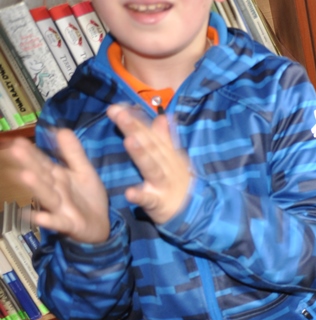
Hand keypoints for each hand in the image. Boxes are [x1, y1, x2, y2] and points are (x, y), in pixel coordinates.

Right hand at [7, 133, 109, 243]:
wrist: (102, 225)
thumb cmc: (88, 197)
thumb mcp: (83, 171)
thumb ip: (73, 153)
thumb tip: (61, 129)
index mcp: (58, 177)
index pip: (43, 162)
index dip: (32, 152)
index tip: (18, 140)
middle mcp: (55, 191)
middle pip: (42, 176)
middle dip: (29, 164)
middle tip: (14, 150)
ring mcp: (60, 208)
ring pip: (47, 196)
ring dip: (36, 187)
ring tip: (25, 176)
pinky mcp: (69, 224)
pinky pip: (58, 222)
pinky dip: (48, 220)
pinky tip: (38, 217)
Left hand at [108, 104, 191, 224]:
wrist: (195, 213)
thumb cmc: (179, 185)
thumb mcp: (176, 160)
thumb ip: (167, 139)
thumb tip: (163, 117)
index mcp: (168, 154)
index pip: (151, 134)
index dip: (136, 120)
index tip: (118, 106)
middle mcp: (167, 165)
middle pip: (149, 145)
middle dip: (134, 128)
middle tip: (117, 113)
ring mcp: (164, 184)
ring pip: (151, 167)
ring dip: (141, 155)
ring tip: (129, 141)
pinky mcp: (160, 204)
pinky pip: (150, 200)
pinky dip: (141, 196)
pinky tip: (130, 193)